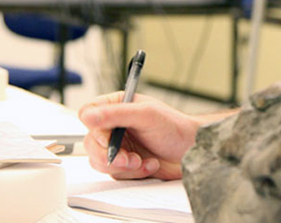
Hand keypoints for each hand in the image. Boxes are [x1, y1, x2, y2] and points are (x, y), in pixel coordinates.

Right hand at [78, 92, 200, 179]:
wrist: (192, 152)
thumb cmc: (175, 128)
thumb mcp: (146, 115)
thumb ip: (116, 114)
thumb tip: (89, 116)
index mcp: (116, 106)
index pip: (88, 114)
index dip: (94, 129)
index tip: (107, 139)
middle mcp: (115, 126)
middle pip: (90, 143)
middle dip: (110, 154)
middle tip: (128, 159)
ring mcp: (119, 146)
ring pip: (100, 161)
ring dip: (123, 165)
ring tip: (142, 161)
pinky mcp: (125, 164)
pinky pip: (116, 174)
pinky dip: (134, 172)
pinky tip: (149, 165)